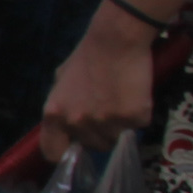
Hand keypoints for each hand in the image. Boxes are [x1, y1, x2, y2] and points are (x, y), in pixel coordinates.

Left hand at [38, 11, 162, 161]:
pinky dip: (139, 115)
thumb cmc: (87, 57)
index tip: (75, 148)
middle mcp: (77, 122)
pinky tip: (134, 94)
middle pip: (93, 145)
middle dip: (100, 132)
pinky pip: (138, 127)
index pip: (53, 152)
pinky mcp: (133, 118)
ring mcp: (106, 122)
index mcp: (54, 114)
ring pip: (116, 139)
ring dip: (120, 126)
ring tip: (120, 99)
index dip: (65, 152)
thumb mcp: (61, 82)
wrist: (116, 40)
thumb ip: (61, 107)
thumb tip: (64, 126)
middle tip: (107, 109)